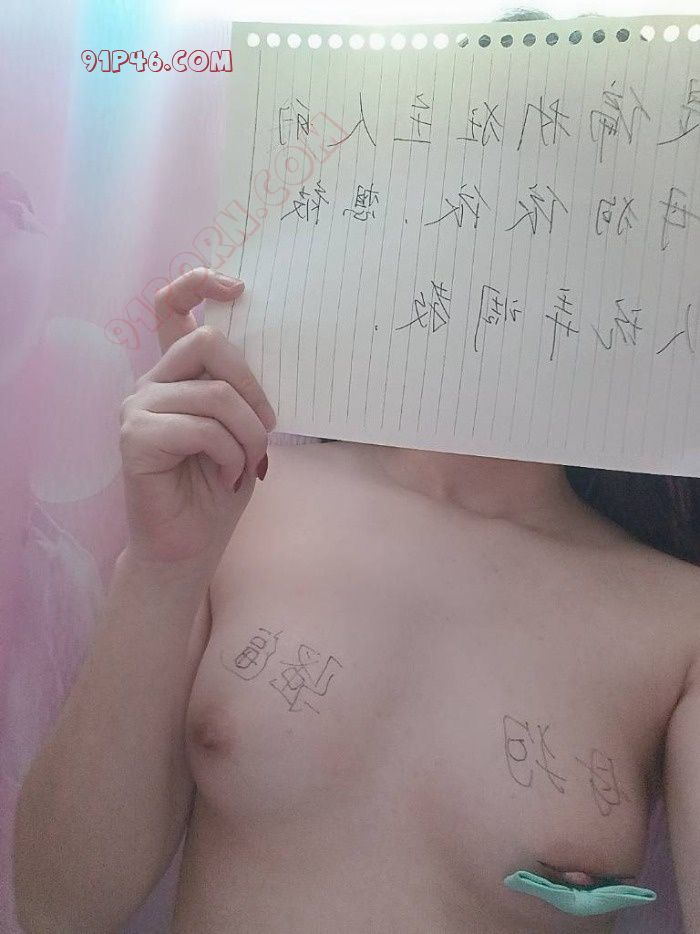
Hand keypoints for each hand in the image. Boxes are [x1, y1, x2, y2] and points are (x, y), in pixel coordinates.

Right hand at [118, 267, 275, 566]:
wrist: (189, 546)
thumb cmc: (216, 488)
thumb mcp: (240, 431)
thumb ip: (238, 392)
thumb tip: (266, 358)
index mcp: (176, 375)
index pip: (171, 308)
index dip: (198, 284)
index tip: (238, 286)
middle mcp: (152, 383)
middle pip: (209, 343)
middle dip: (252, 387)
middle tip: (265, 427)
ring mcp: (137, 408)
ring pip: (216, 394)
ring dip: (248, 435)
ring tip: (247, 465)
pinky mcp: (135, 438)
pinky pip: (202, 428)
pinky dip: (229, 455)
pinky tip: (226, 477)